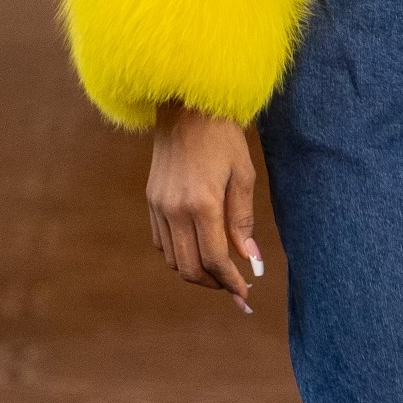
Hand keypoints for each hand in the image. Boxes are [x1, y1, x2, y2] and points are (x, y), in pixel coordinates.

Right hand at [147, 106, 263, 311]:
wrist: (186, 107)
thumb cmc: (223, 138)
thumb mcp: (243, 176)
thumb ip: (243, 222)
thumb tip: (250, 261)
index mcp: (202, 204)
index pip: (215, 260)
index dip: (231, 283)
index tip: (244, 295)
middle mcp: (175, 210)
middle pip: (191, 268)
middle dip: (214, 284)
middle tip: (233, 288)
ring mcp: (159, 206)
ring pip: (174, 259)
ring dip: (196, 272)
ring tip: (219, 271)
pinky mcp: (151, 200)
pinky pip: (162, 242)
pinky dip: (180, 254)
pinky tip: (198, 249)